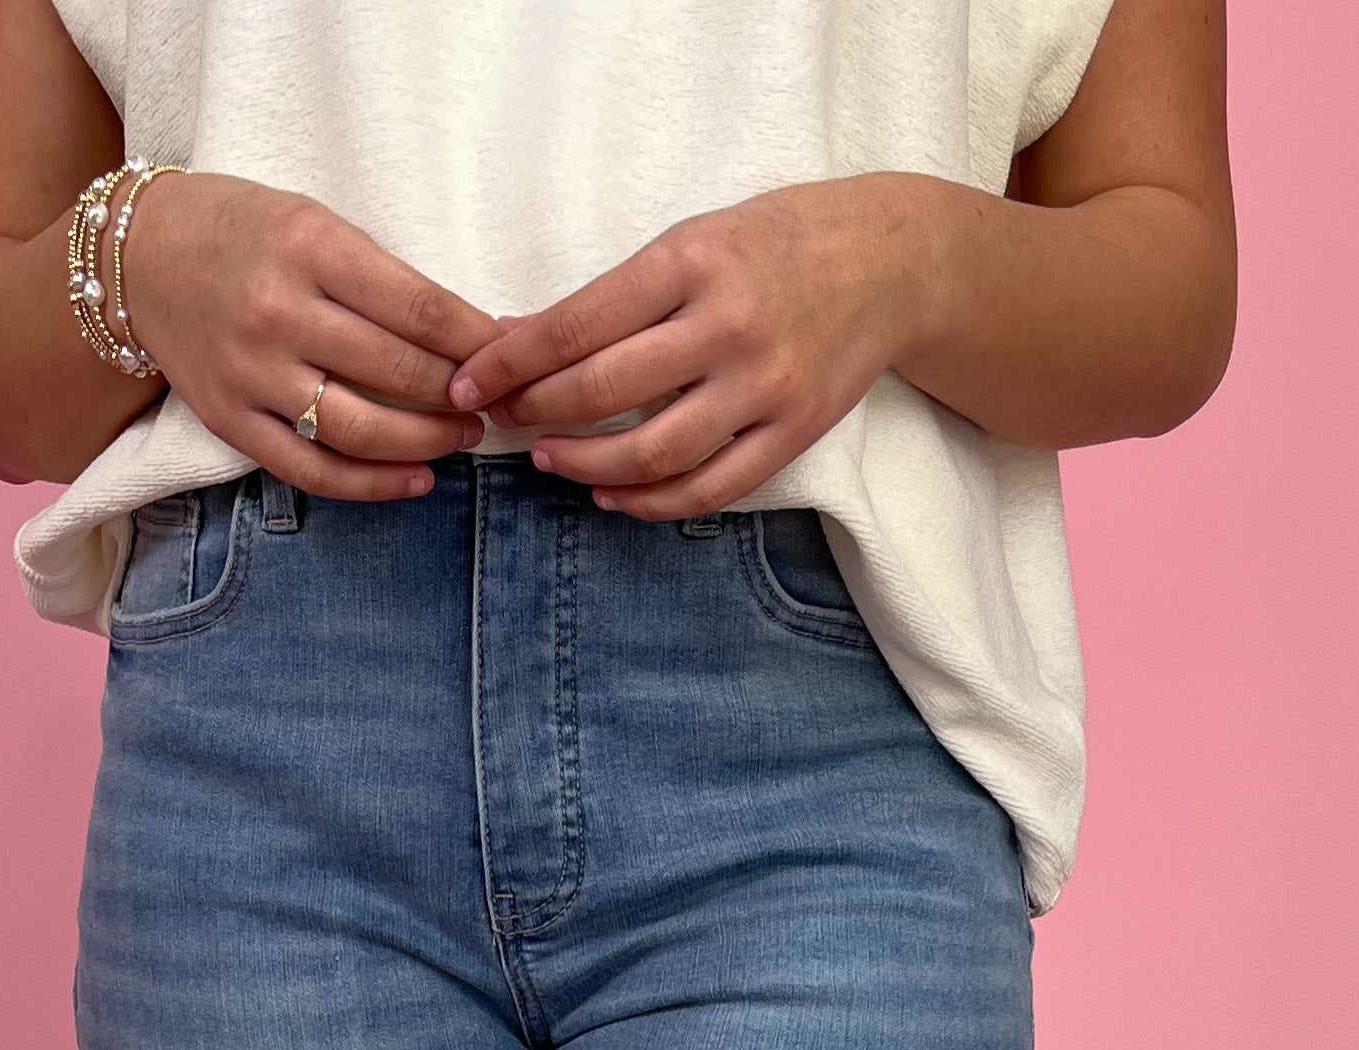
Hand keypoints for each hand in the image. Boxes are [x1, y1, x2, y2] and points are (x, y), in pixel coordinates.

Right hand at [123, 171, 497, 500]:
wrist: (140, 256)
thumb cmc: (243, 232)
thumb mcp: (314, 225)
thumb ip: (381, 279)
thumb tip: (469, 333)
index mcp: (309, 248)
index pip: (417, 308)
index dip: (474, 342)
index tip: (506, 357)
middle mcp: (280, 313)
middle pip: (396, 372)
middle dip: (458, 396)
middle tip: (492, 404)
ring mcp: (253, 374)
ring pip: (361, 429)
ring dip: (427, 442)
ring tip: (461, 439)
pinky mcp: (232, 421)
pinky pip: (313, 471)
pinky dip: (372, 484)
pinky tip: (416, 480)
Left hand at [447, 177, 940, 517]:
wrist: (889, 263)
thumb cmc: (776, 244)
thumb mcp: (695, 239)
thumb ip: (617, 293)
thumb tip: (520, 335)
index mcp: (692, 262)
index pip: (577, 323)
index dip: (512, 361)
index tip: (468, 381)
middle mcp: (727, 326)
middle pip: (605, 391)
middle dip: (536, 410)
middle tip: (499, 419)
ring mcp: (763, 387)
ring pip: (653, 452)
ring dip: (586, 466)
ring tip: (547, 457)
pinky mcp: (791, 433)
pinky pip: (707, 489)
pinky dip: (649, 501)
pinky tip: (610, 496)